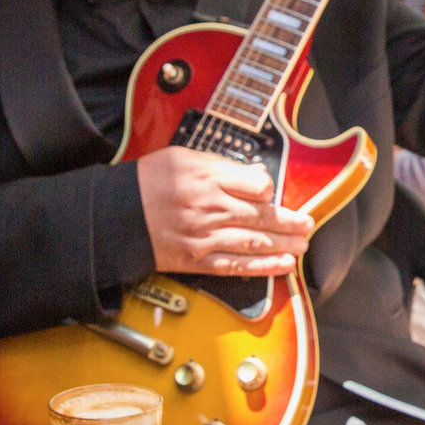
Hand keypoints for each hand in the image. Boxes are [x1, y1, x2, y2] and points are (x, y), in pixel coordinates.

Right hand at [136, 145, 313, 276]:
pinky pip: (236, 265)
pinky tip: (283, 265)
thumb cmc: (149, 182)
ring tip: (302, 244)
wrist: (117, 215)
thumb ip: (222, 166)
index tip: (273, 192)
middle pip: (260, 216)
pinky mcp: (197, 260)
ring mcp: (204, 237)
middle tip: (307, 223)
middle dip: (289, 222)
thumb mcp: (184, 157)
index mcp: (206, 178)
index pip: (254, 185)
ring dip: (284, 245)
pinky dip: (263, 267)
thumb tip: (254, 176)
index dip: (269, 190)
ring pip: (254, 243)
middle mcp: (209, 208)